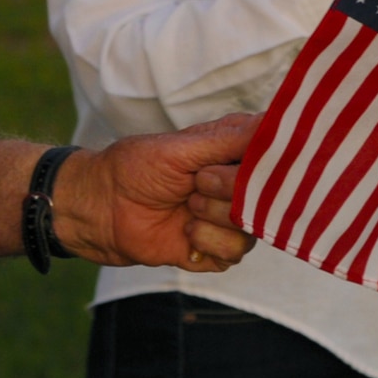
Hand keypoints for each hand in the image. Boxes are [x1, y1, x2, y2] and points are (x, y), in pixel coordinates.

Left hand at [51, 114, 257, 271]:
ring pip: (252, 229)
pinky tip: (184, 233)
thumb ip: (229, 140)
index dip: (273, 163)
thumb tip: (274, 122)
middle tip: (196, 184)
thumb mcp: (180, 147)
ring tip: (186, 208)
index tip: (254, 164)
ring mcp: (228, 218)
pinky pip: (234, 254)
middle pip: (268, 197)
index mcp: (233, 150)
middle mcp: (238, 184)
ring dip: (214, 219)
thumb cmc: (134, 167)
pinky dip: (207, 243)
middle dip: (229, 192)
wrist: (100, 209)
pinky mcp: (216, 249)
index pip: (276, 156)